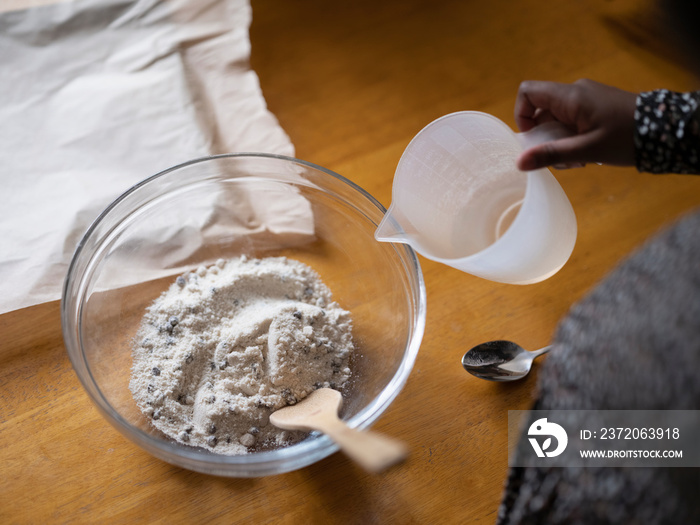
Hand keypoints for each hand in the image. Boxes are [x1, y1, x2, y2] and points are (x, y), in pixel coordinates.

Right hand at [514, 79, 636, 170]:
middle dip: (545, 138)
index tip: (533, 138)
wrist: (666, 131)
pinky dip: (571, 138)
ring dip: (559, 142)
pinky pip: (571, 120)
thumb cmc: (626, 138)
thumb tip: (518, 162)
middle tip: (561, 159)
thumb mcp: (587, 151)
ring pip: (556, 119)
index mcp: (571, 97)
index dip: (522, 115)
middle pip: (542, 111)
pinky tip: (586, 154)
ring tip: (578, 160)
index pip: (528, 92)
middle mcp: (576, 92)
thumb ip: (552, 154)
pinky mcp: (595, 107)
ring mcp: (587, 98)